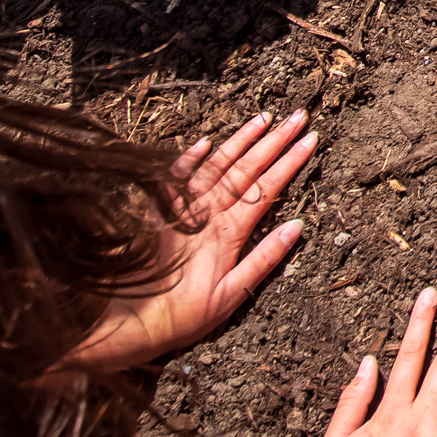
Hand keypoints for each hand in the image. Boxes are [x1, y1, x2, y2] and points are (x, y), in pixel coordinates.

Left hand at [63, 112, 318, 372]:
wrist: (126, 320)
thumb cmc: (181, 316)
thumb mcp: (230, 297)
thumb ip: (263, 260)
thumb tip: (296, 227)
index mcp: (227, 233)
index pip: (266, 188)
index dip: (290, 162)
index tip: (310, 139)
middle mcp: (206, 213)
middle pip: (247, 169)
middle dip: (275, 141)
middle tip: (298, 116)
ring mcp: (182, 209)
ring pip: (218, 164)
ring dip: (242, 139)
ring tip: (265, 118)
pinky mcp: (159, 211)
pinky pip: (177, 176)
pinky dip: (192, 157)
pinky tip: (206, 141)